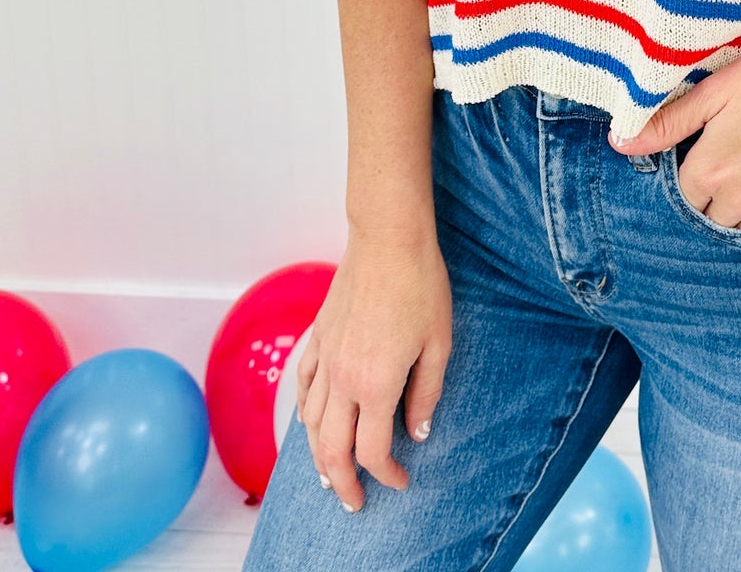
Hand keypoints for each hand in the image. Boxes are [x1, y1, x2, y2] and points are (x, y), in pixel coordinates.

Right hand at [294, 228, 451, 512]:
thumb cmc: (420, 285)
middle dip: (343, 484)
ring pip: (308, 424)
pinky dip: (304, 414)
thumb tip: (417, 434)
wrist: (388, 238)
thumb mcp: (439, 344)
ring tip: (330, 473)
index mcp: (375, 384)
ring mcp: (324, 358)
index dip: (387, 475)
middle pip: (331, 450)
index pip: (373, 450)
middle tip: (354, 503)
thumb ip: (425, 394)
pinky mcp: (317, 338)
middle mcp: (342, 379)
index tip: (401, 481)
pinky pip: (302, 387)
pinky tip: (310, 421)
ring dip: (317, 455)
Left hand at [610, 36, 740, 230]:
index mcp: (709, 172)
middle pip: (708, 217)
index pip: (681, 195)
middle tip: (724, 165)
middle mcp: (737, 200)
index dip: (687, 174)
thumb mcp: (715, 91)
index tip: (699, 155)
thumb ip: (667, 122)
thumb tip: (619, 143)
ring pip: (740, 230)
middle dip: (709, 198)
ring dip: (736, 211)